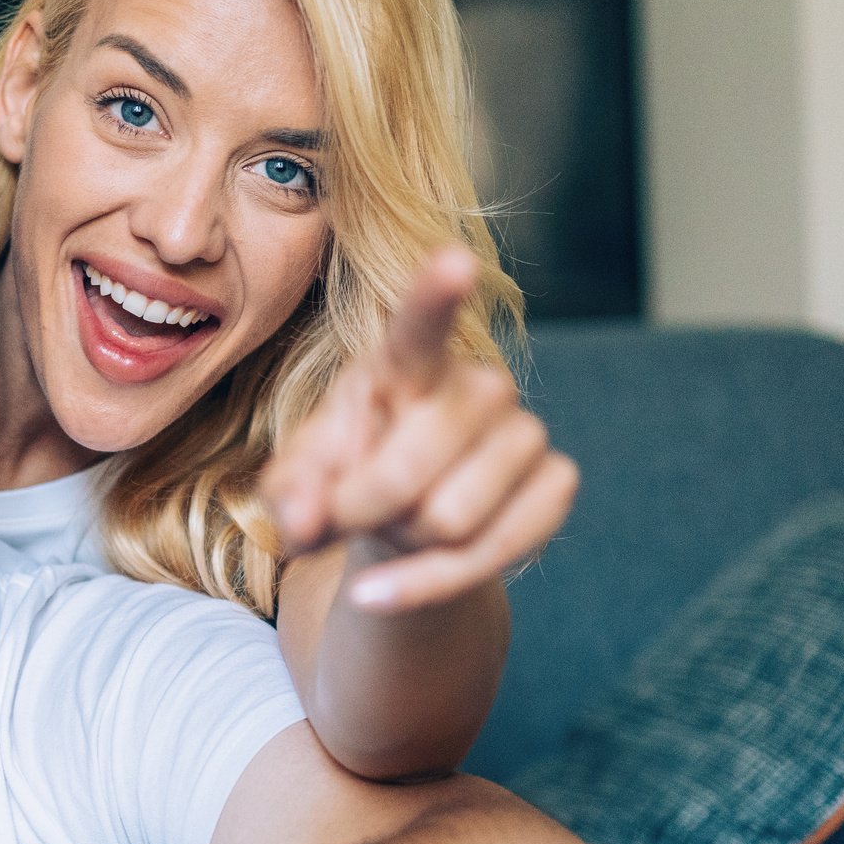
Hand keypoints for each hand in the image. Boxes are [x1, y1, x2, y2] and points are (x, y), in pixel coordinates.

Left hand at [262, 247, 577, 612]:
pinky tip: (404, 576)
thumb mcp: (295, 486)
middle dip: (361, 512)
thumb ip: (287, 495)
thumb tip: (306, 520)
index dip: (436, 296)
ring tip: (394, 523)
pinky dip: (429, 582)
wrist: (396, 524)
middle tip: (347, 512)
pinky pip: (492, 554)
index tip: (454, 261)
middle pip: (408, 471)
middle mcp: (478, 386)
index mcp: (405, 364)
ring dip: (402, 543)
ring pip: (450, 520)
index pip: (420, 327)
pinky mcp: (556, 484)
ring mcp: (525, 433)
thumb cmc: (341, 483)